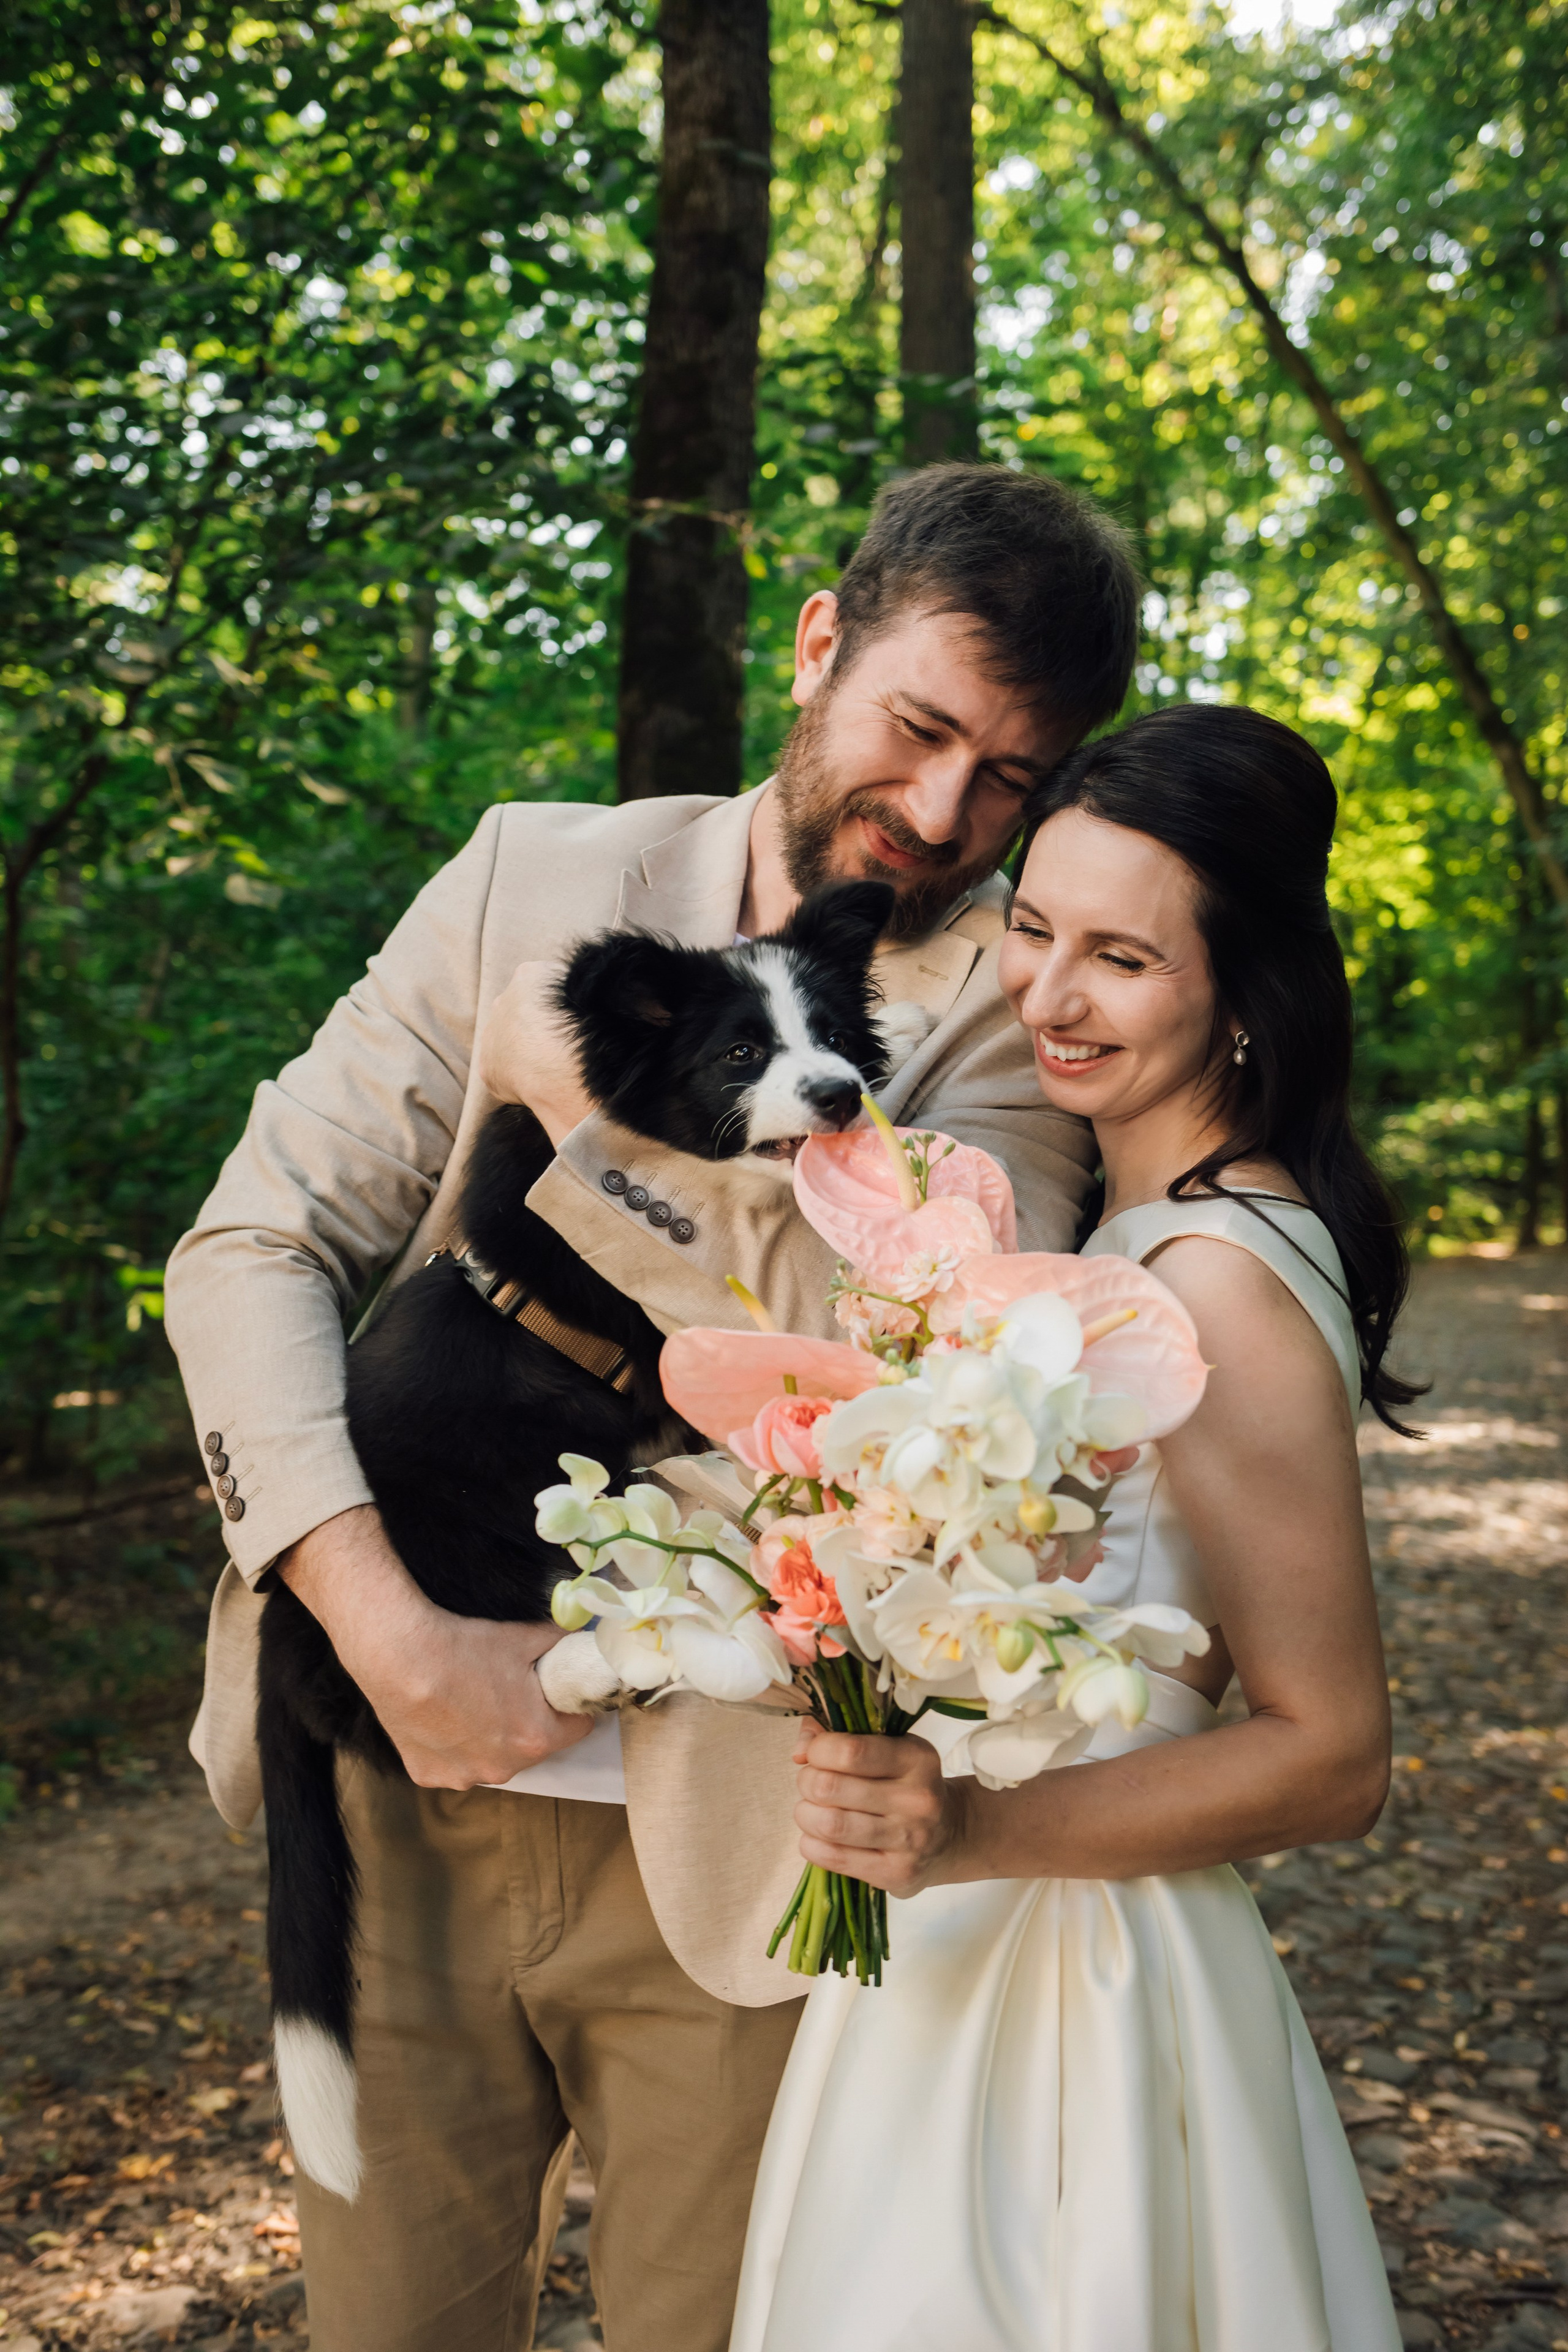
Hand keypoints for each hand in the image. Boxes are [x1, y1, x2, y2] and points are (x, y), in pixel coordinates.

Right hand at [281, 1505, 590, 1788]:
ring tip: (469, 1701)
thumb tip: (577, 1640)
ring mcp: (464, 1777)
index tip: (555, 1689)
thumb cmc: (464, 1647)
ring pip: (492, 1758)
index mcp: (536, 1738)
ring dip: (489, 1738)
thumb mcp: (524, 1636)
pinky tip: (440, 1716)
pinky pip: (453, 1763)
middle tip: (507, 1689)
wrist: (400, 1655)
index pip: (578, 1727)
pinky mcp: (429, 1776)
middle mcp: (503, 1769)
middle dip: (528, 1721)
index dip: (569, 1704)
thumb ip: (559, 1642)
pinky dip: (452, 1746)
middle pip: (533, 1745)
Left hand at [476, 958, 594, 1146]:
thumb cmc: (591, 1026)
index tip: (579, 1022)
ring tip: (555, 1070)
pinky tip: (541, 1086)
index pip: (546, 986)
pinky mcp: (487, 1067)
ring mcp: (492, 1034)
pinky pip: (504, 1073)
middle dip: (540, 1026)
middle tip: (565, 1046)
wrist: (567, 1065)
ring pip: (510, 1043)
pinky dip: (519, 1081)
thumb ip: (605, 992)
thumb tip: (642, 1003)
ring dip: (528, 1053)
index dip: (565, 1006)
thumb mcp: (603, 994)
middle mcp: (503, 999)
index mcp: (530, 975)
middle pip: (524, 1013)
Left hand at [793, 1724, 970, 1898]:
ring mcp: (908, 1841)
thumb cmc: (906, 1784)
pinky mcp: (895, 1874)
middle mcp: (917, 1800)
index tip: (816, 1754)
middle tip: (812, 1783)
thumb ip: (842, 1735)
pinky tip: (818, 1837)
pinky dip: (812, 1845)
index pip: (850, 1751)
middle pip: (830, 1787)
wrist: (950, 1836)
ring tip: (812, 1810)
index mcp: (916, 1759)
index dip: (818, 1750)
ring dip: (806, 1815)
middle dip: (807, 1782)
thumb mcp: (889, 1746)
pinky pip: (833, 1858)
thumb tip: (800, 1749)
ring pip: (829, 1825)